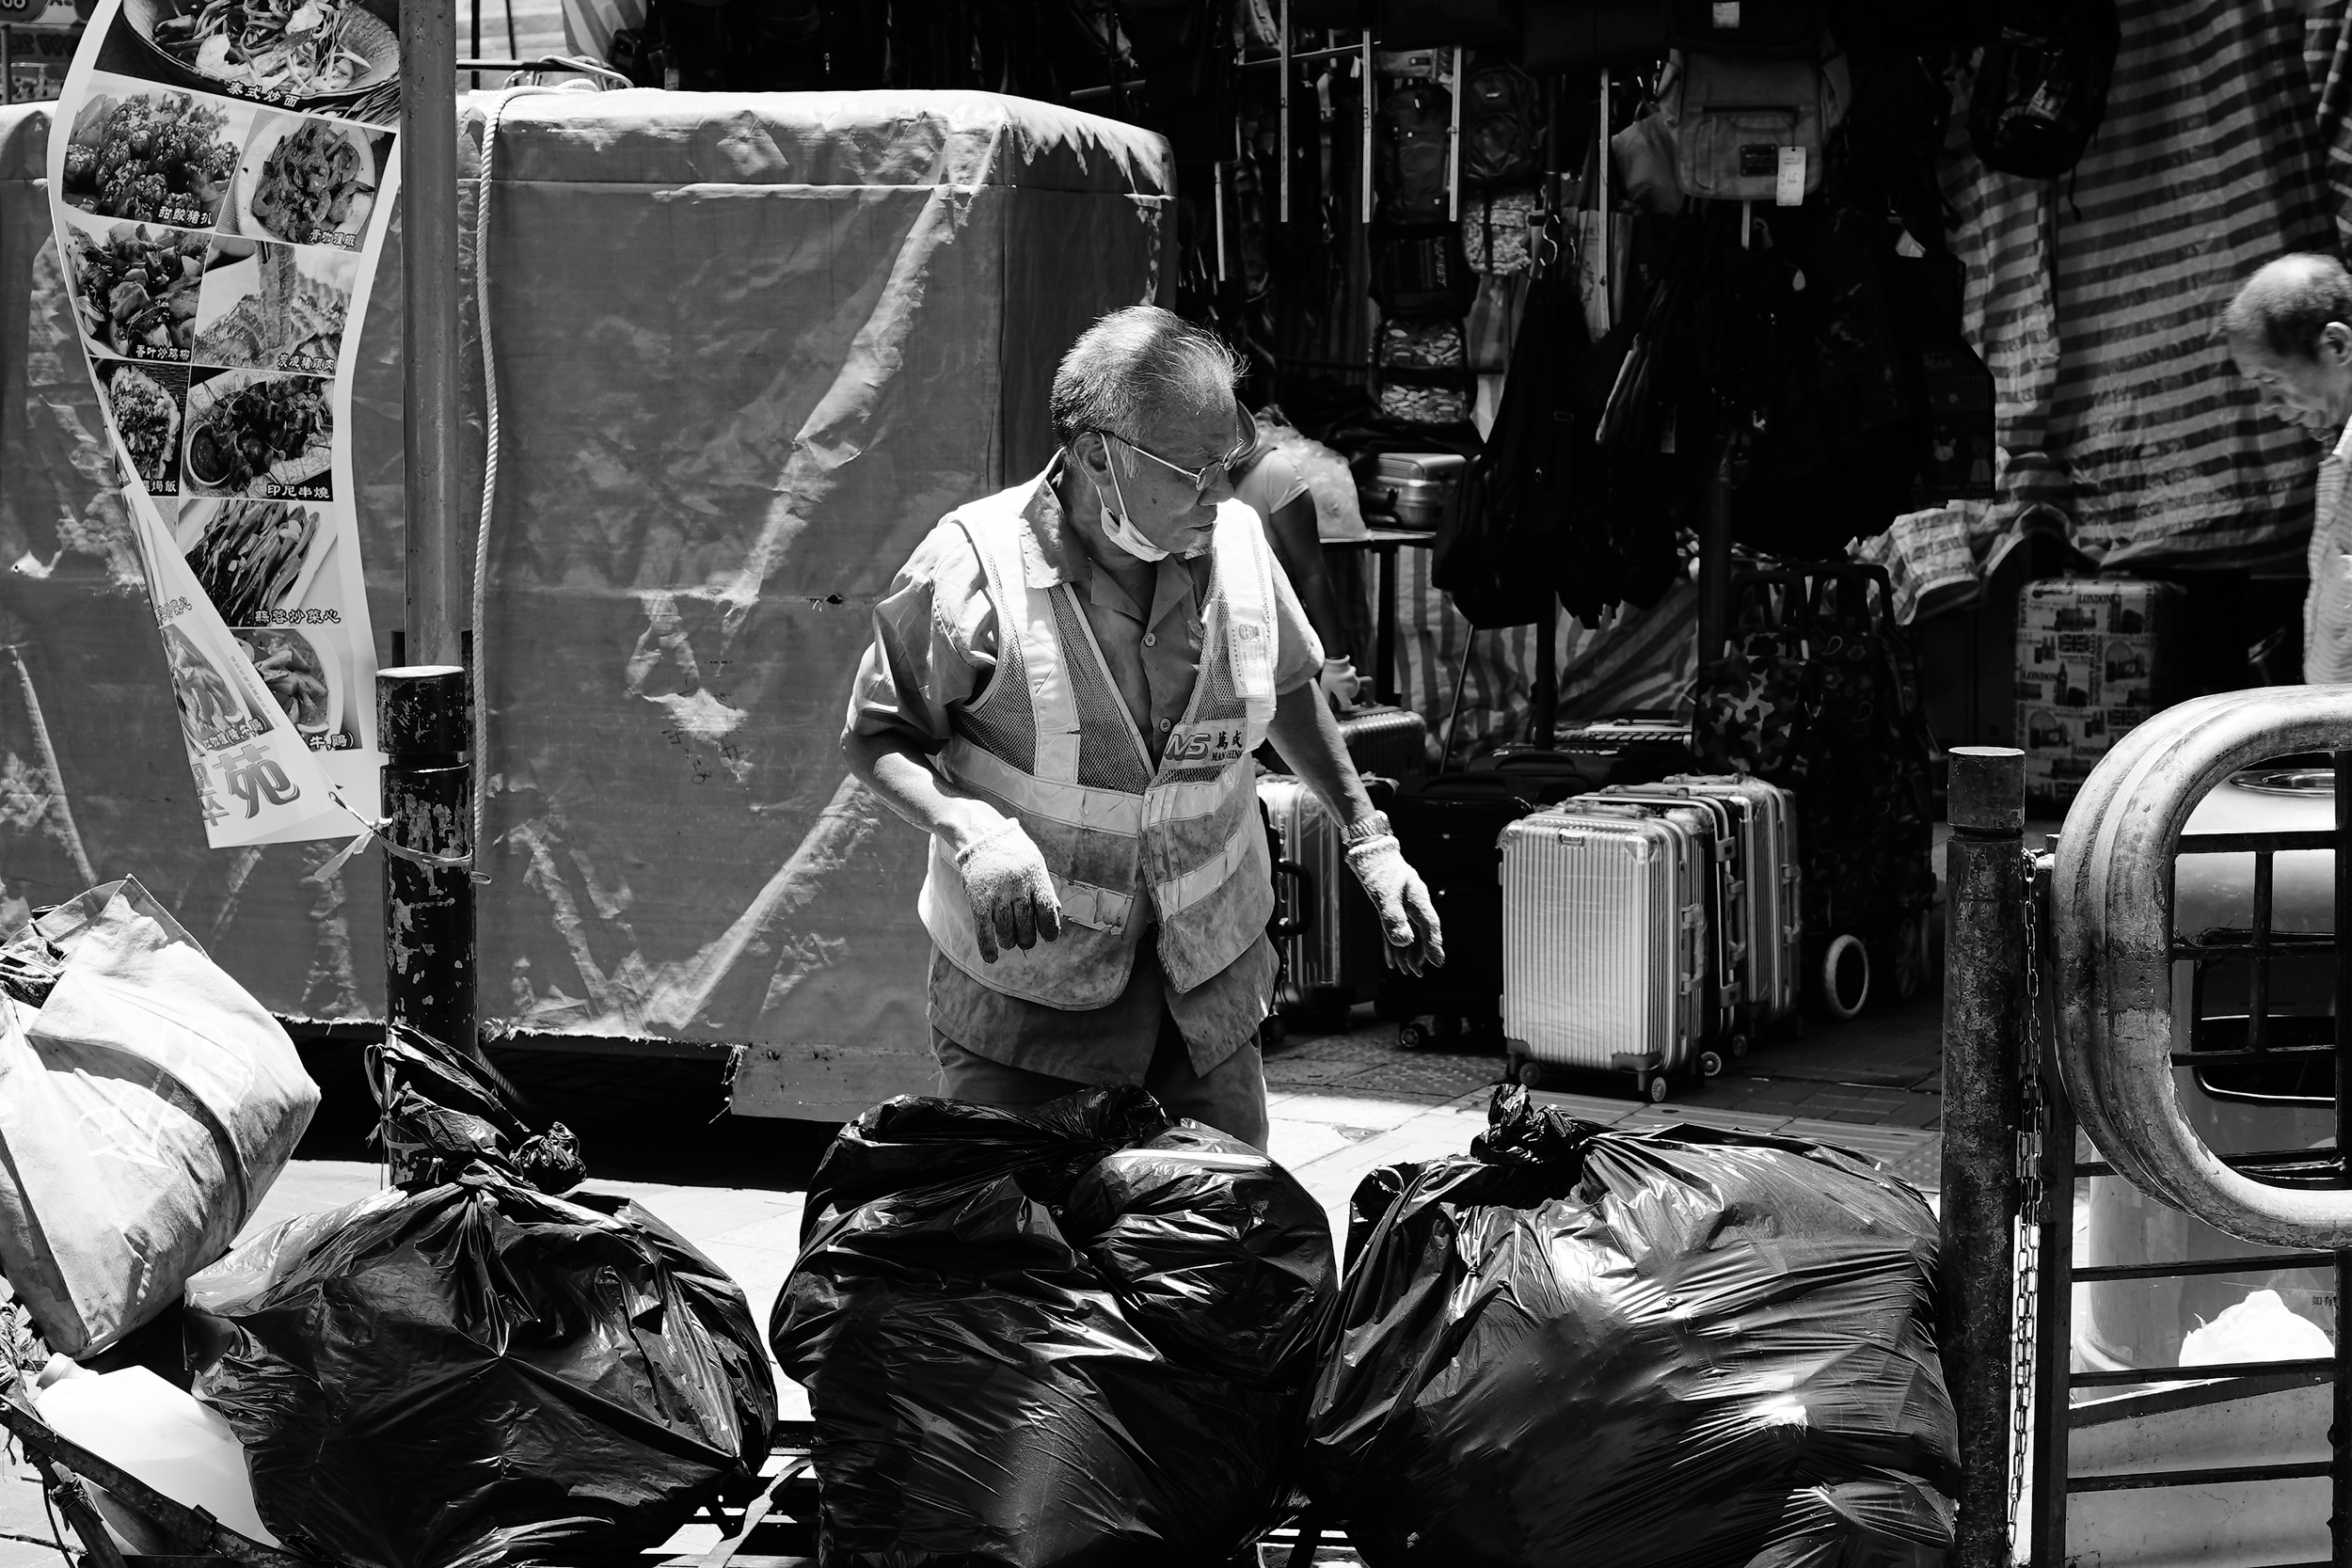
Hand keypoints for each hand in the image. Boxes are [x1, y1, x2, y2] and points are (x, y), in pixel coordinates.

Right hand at [952, 817, 1061, 961]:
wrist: (981, 835)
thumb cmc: (1013, 852)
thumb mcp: (1034, 863)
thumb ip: (1043, 888)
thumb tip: (1055, 915)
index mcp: (1035, 876)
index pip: (1047, 910)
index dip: (1050, 928)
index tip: (1049, 937)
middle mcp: (1017, 885)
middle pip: (1026, 924)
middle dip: (1027, 938)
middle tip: (1025, 941)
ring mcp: (996, 892)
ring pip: (1005, 929)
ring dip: (1009, 941)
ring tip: (1009, 942)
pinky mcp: (977, 897)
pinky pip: (983, 927)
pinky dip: (987, 945)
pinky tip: (991, 957)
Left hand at [1317, 655, 1361, 714]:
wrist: (1336, 661)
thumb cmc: (1329, 674)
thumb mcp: (1324, 686)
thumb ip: (1326, 697)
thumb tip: (1327, 704)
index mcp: (1343, 693)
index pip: (1347, 705)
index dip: (1343, 707)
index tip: (1339, 706)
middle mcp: (1351, 689)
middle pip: (1349, 698)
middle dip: (1344, 697)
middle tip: (1336, 692)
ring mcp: (1355, 683)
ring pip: (1353, 692)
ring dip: (1347, 691)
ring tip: (1340, 686)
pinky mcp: (1356, 678)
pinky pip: (1354, 685)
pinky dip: (1349, 685)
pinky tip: (1343, 681)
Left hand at [1346, 833, 1442, 975]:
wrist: (1368, 853)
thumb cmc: (1377, 868)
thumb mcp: (1383, 894)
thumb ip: (1393, 917)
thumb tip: (1404, 941)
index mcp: (1417, 897)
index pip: (1429, 925)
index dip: (1434, 945)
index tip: (1438, 962)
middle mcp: (1414, 903)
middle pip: (1422, 932)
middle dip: (1420, 954)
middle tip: (1415, 972)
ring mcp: (1404, 905)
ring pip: (1410, 933)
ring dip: (1407, 952)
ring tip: (1404, 970)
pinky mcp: (1393, 907)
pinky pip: (1396, 929)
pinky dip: (1394, 945)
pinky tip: (1392, 958)